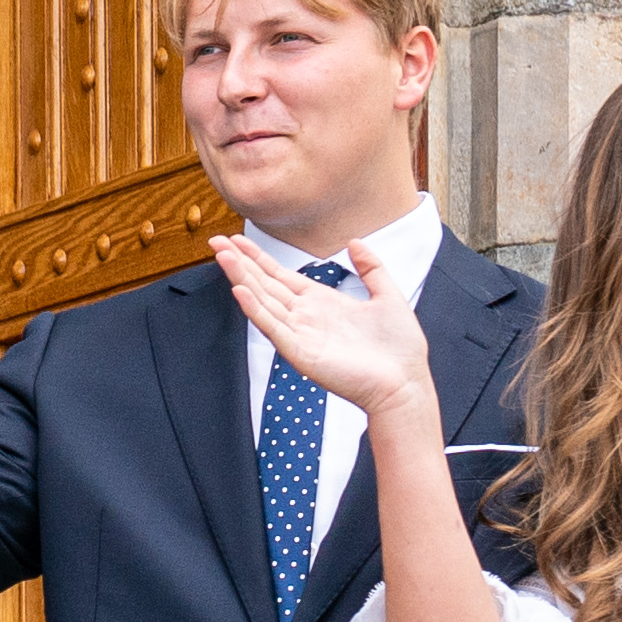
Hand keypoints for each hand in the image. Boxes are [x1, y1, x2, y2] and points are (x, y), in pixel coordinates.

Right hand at [211, 227, 437, 428]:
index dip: (258, 257)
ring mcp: (300, 334)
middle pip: (264, 284)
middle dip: (240, 262)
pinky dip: (255, 309)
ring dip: (242, 278)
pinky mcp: (300, 353)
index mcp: (321, 302)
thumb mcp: (387, 295)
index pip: (280, 275)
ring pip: (263, 301)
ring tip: (222, 256)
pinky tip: (240, 291)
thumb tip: (355, 241)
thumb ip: (371, 268)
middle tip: (216, 241)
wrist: (405, 382)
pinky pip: (273, 327)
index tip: (237, 239)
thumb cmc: (398, 347)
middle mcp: (305, 317)